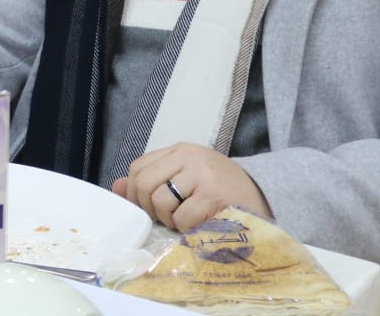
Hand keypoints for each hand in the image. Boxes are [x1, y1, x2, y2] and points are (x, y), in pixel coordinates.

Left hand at [112, 143, 271, 231]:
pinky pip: (181, 217)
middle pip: (143, 184)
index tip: (147, 208)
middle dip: (150, 208)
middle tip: (166, 217)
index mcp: (179, 151)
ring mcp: (201, 174)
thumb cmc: (221, 189)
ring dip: (169, 220)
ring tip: (184, 219)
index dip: (135, 193)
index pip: (138, 168)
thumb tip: (115, 187)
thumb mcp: (185, 177)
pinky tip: (199, 223)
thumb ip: (152, 180)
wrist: (263, 195)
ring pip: (160, 201)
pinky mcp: (213, 195)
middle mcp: (189, 157)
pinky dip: (185, 228)